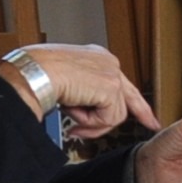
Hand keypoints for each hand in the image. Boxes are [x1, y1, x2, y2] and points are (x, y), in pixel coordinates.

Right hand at [0, 44, 158, 137]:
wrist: (34, 72)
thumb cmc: (38, 73)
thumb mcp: (66, 81)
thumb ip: (82, 92)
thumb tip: (85, 112)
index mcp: (96, 57)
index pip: (122, 82)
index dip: (136, 103)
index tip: (148, 117)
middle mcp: (107, 62)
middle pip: (128, 98)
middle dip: (134, 116)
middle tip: (145, 125)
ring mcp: (111, 74)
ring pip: (114, 115)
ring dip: (91, 122)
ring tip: (71, 115)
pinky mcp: (111, 88)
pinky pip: (109, 119)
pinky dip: (90, 122)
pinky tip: (74, 111)